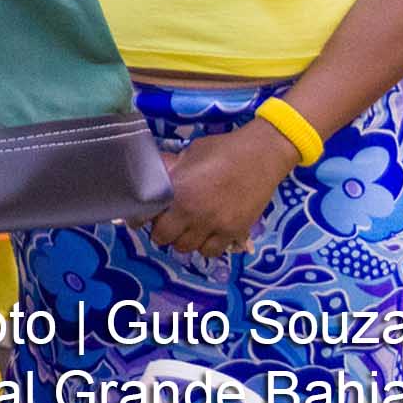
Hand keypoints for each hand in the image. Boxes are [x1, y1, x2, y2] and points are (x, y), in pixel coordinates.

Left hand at [146, 122, 298, 256]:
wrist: (261, 156)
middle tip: (165, 222)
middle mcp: (192, 213)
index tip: (142, 216)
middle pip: (164, 238)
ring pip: (187, 248)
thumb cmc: (221, 150)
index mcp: (177, 191)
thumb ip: (169, 169)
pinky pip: (212, 251)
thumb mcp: (188, 154)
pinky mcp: (234, 232)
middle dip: (161, 231)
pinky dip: (205, 246)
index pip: (146, 216)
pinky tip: (205, 234)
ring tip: (185, 229)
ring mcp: (214, 225)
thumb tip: (151, 174)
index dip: (141, 217)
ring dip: (182, 240)